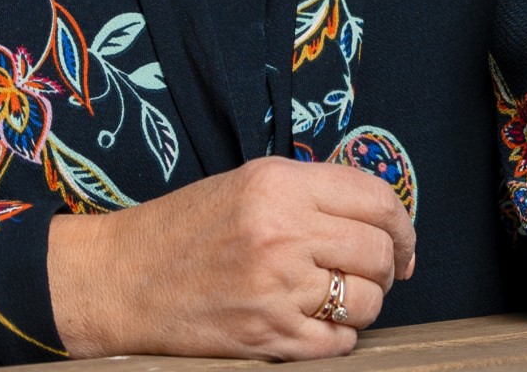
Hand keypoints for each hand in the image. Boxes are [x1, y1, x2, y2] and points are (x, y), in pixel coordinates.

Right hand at [47, 156, 415, 359]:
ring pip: (365, 301)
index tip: (403, 241)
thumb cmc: (185, 228)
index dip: (403, 223)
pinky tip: (316, 324)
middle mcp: (283, 233)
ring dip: (363, 303)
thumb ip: (311, 192)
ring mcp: (276, 289)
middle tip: (374, 272)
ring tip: (338, 297)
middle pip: (378, 253)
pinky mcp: (267, 337)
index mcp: (280, 185)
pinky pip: (338, 343)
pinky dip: (338, 338)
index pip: (376, 199)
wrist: (123, 279)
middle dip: (388, 266)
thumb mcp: (248, 183)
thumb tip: (377, 216)